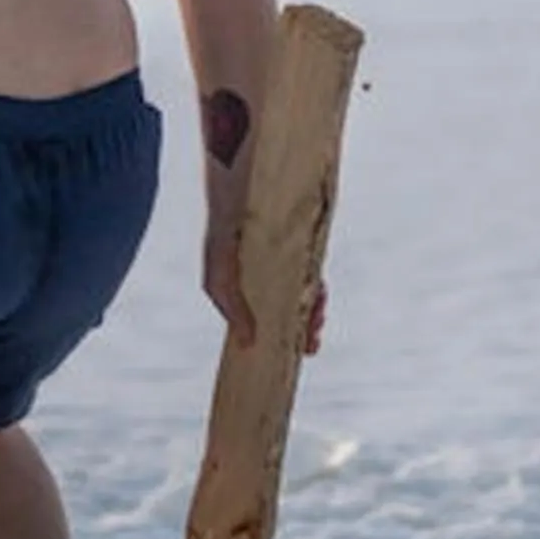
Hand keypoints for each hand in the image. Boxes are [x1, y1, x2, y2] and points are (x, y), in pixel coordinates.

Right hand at [203, 235, 329, 356]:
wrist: (241, 184)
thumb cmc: (223, 232)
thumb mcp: (220, 277)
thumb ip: (233, 308)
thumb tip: (247, 342)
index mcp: (244, 289)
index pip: (265, 320)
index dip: (280, 338)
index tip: (295, 354)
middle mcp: (267, 278)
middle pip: (290, 311)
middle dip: (302, 329)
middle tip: (311, 343)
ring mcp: (285, 263)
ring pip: (304, 295)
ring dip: (313, 310)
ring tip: (317, 318)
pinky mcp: (301, 246)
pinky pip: (313, 273)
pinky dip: (317, 287)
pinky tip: (319, 293)